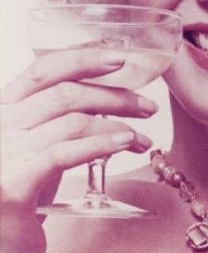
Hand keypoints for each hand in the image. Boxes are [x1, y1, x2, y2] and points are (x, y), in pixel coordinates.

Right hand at [0, 49, 155, 252]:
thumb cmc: (23, 193)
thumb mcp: (36, 147)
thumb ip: (57, 119)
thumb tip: (108, 94)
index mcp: (3, 111)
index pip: (42, 71)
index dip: (82, 58)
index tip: (120, 59)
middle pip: (66, 94)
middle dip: (115, 96)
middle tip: (147, 107)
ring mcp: (3, 155)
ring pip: (72, 121)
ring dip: (118, 123)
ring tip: (143, 138)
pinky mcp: (14, 184)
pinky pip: (65, 153)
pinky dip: (101, 143)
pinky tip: (126, 142)